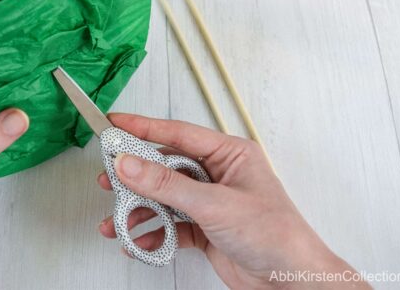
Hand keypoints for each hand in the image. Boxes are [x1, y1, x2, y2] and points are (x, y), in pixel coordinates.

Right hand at [97, 114, 369, 288]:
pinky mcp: (205, 228)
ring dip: (140, 210)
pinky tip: (139, 241)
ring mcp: (210, 202)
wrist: (290, 280)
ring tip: (117, 219)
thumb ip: (167, 185)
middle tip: (109, 176)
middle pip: (166, 166)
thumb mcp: (214, 204)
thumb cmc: (273, 233)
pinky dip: (154, 233)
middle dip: (136, 175)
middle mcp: (218, 174)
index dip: (143, 127)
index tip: (114, 124)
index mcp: (228, 154)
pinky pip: (171, 225)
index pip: (178, 133)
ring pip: (165, 197)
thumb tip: (130, 164)